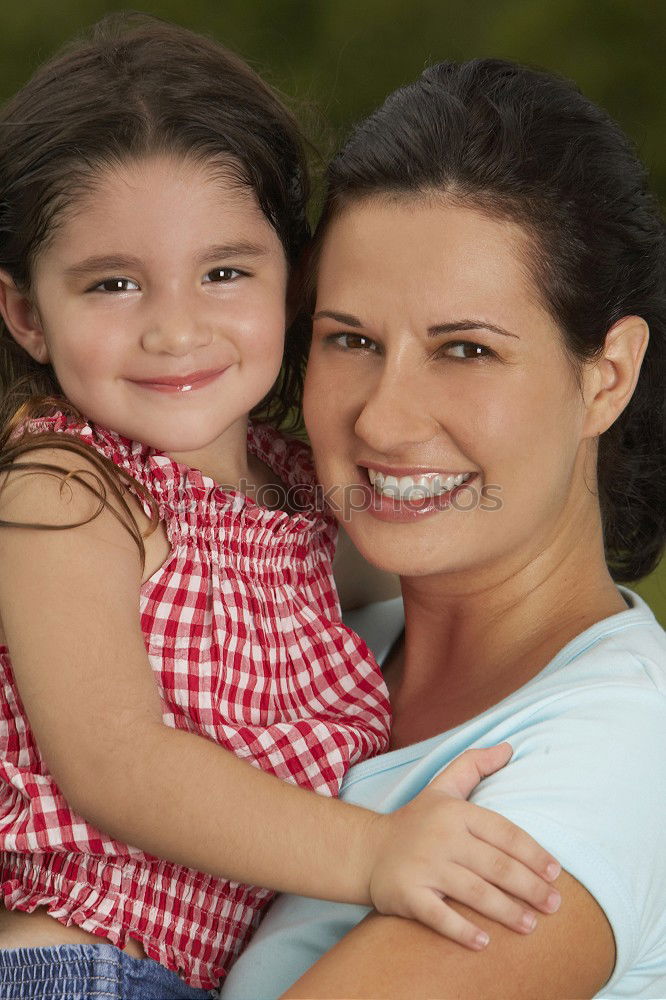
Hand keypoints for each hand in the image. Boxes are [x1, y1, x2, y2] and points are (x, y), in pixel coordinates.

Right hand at [367, 743, 561, 948]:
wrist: (366, 850)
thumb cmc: (416, 820)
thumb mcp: (443, 787)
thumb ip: (475, 764)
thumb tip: (509, 747)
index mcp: (455, 812)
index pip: (504, 833)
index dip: (533, 853)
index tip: (556, 873)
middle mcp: (441, 837)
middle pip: (495, 865)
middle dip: (530, 887)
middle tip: (554, 905)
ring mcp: (424, 867)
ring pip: (474, 892)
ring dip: (506, 911)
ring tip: (531, 925)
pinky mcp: (407, 894)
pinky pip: (439, 916)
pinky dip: (462, 931)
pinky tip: (485, 944)